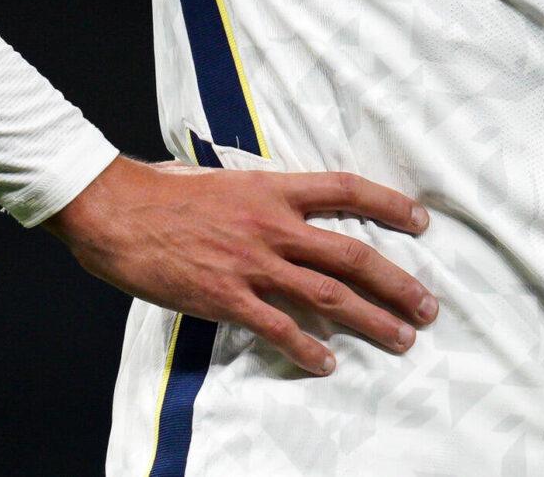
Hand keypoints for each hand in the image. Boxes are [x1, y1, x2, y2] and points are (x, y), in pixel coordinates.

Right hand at [45, 154, 438, 376]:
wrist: (115, 210)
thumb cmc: (161, 191)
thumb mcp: (222, 179)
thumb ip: (258, 195)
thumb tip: (279, 204)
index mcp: (272, 189)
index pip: (346, 189)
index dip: (389, 204)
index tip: (421, 221)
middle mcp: (272, 225)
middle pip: (351, 254)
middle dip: (397, 282)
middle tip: (428, 306)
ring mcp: (252, 264)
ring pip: (327, 295)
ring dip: (371, 319)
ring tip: (401, 338)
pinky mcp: (226, 297)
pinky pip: (279, 328)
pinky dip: (308, 348)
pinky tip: (328, 364)